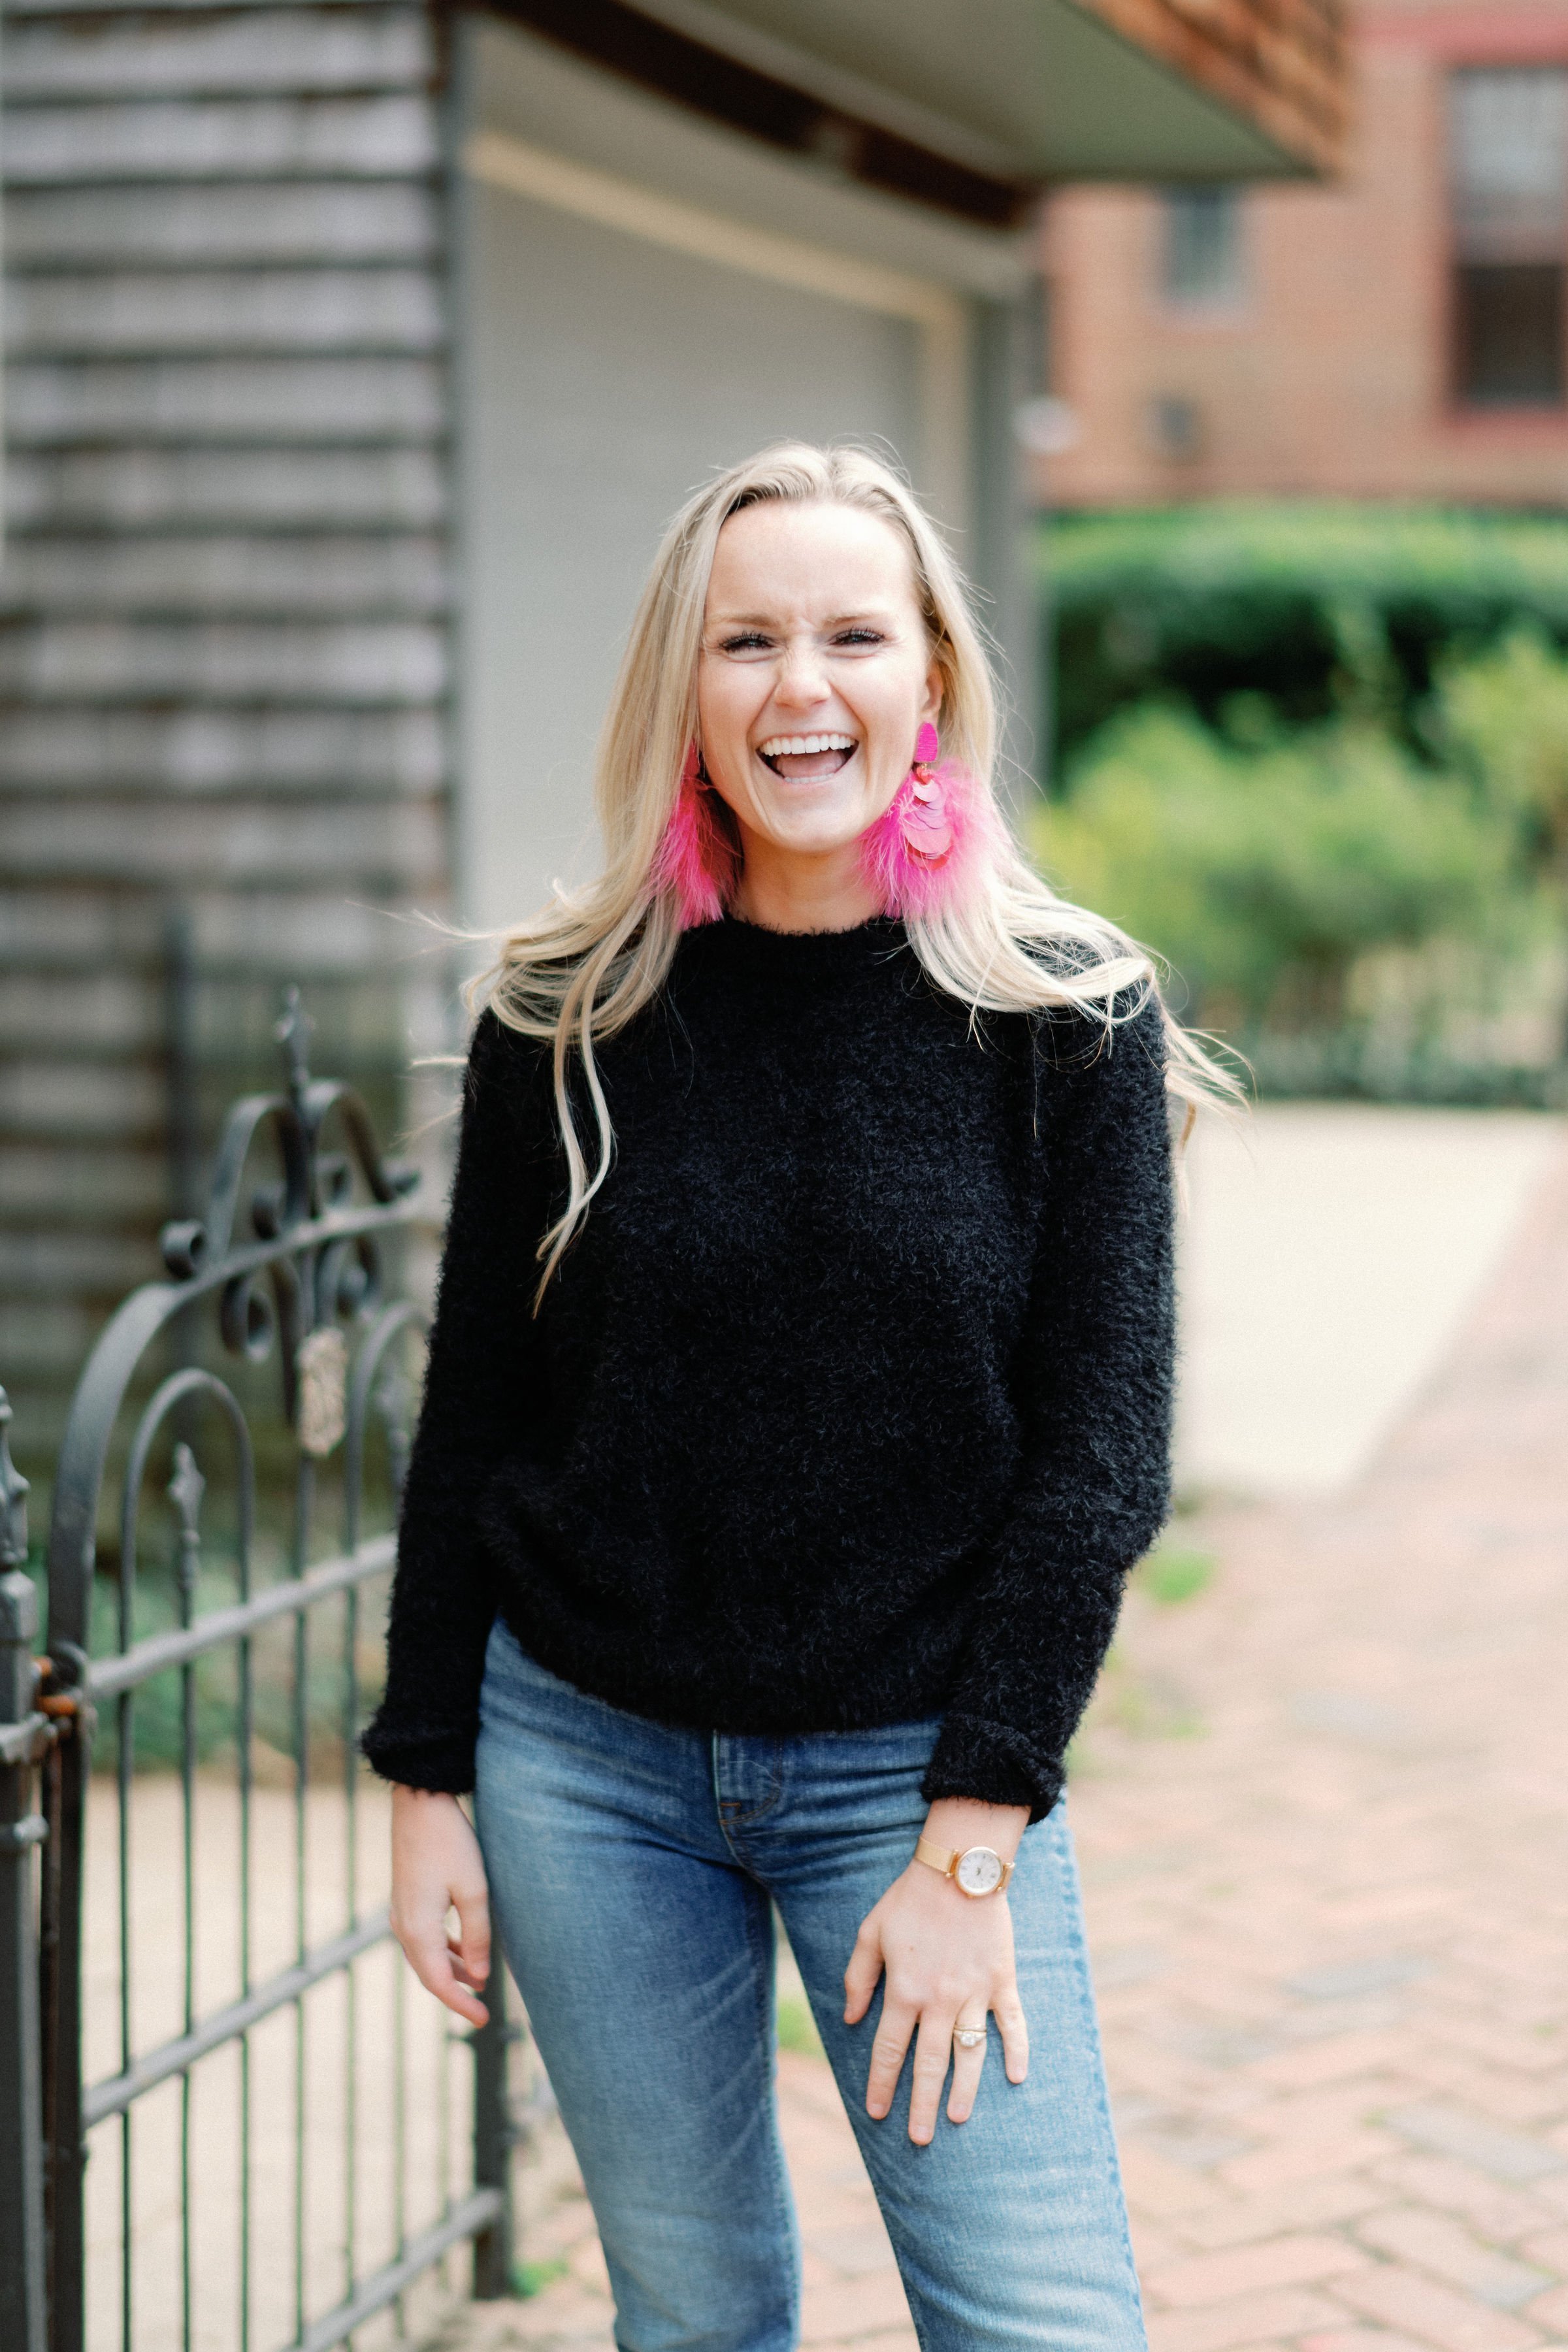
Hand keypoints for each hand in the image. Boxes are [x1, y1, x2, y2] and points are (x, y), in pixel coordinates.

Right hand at [390, 1785, 491, 2026]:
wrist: (420, 1804)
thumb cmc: (450, 1843)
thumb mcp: (473, 1890)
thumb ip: (477, 1936)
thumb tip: (478, 1977)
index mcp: (418, 1929)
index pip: (438, 1982)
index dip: (460, 2004)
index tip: (483, 2019)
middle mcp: (403, 1926)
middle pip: (429, 1973)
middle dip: (455, 1993)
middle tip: (483, 2011)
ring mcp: (402, 1913)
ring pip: (427, 1957)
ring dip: (451, 1971)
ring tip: (479, 1982)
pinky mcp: (407, 1899)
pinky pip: (424, 1938)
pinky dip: (444, 1951)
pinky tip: (464, 1950)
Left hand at [843, 1799, 1029, 2144]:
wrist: (959, 1868)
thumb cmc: (910, 1899)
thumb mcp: (870, 1932)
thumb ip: (858, 1977)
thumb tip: (850, 2019)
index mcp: (904, 1990)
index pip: (890, 2050)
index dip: (883, 2083)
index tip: (877, 2113)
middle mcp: (939, 2000)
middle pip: (929, 2064)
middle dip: (921, 2104)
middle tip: (918, 2139)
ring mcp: (974, 1993)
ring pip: (969, 2054)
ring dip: (964, 2091)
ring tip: (957, 2119)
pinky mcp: (1002, 1981)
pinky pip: (1013, 2024)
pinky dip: (1016, 2051)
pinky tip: (1015, 2078)